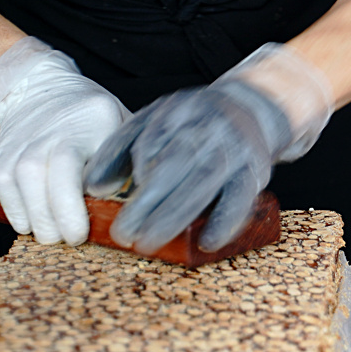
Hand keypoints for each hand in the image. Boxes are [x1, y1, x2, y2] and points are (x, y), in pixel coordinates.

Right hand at [0, 37, 130, 244]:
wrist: (43, 88)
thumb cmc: (94, 118)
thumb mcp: (122, 128)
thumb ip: (128, 162)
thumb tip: (136, 206)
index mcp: (93, 122)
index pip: (71, 164)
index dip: (71, 204)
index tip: (81, 233)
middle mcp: (52, 130)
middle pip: (39, 176)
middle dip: (54, 218)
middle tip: (71, 239)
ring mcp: (25, 140)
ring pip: (19, 183)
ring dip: (35, 218)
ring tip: (52, 236)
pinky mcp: (5, 151)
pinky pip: (2, 185)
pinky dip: (15, 210)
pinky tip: (31, 224)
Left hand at [84, 43, 332, 254]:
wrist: (255, 108)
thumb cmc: (194, 123)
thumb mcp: (155, 120)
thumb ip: (121, 148)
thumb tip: (94, 187)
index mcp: (179, 111)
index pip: (152, 139)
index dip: (134, 169)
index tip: (111, 198)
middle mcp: (208, 128)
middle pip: (174, 166)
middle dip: (146, 203)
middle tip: (123, 234)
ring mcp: (234, 150)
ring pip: (202, 184)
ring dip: (174, 217)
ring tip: (148, 243)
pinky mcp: (255, 172)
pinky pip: (240, 199)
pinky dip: (224, 221)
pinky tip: (207, 242)